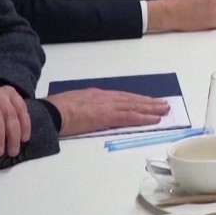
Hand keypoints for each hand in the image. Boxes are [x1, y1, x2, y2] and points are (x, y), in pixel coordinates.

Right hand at [46, 89, 169, 136]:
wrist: (50, 112)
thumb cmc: (56, 110)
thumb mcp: (73, 103)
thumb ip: (86, 106)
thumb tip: (92, 112)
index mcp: (97, 95)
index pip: (122, 97)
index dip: (136, 100)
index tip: (147, 101)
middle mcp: (105, 97)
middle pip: (132, 99)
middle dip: (149, 102)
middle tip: (164, 104)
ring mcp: (107, 106)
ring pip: (135, 106)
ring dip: (151, 108)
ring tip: (164, 110)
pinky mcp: (107, 116)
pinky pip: (130, 117)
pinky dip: (143, 117)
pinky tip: (154, 119)